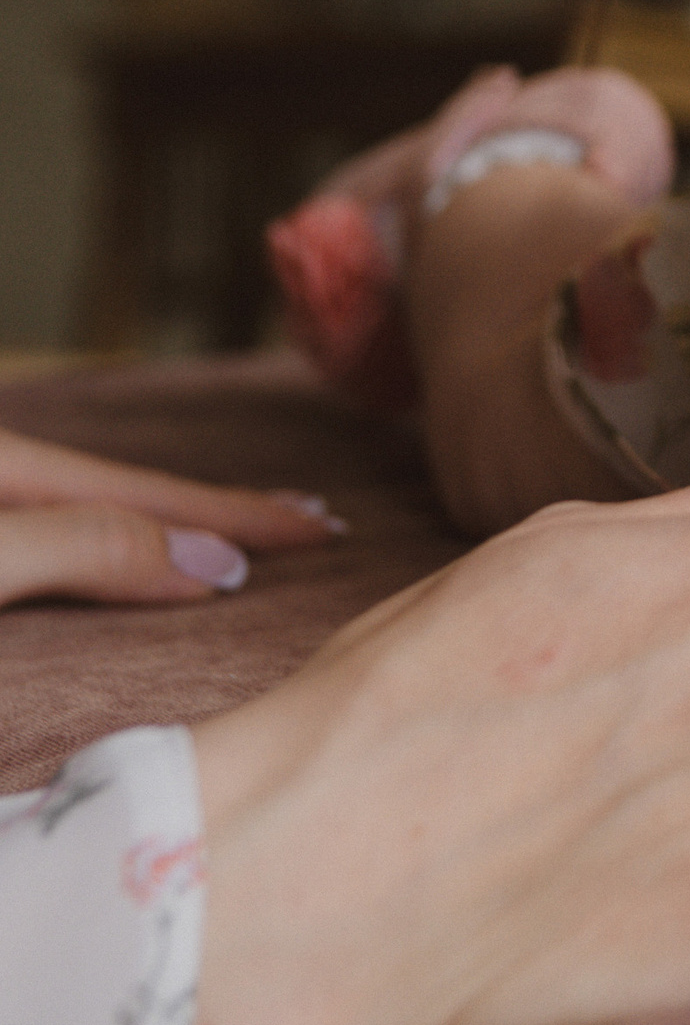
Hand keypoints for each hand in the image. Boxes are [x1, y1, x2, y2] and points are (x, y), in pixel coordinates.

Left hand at [0, 422, 341, 608]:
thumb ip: (80, 548)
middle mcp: (5, 476)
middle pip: (135, 496)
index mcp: (11, 463)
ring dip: (173, 530)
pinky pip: (61, 543)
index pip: (154, 494)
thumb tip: (215, 560)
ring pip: (94, 519)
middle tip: (308, 516)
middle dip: (223, 510)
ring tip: (234, 530)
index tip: (323, 523)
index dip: (241, 514)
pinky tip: (131, 551)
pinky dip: (114, 549)